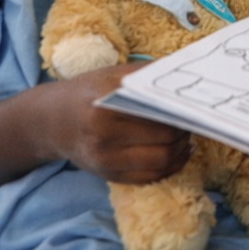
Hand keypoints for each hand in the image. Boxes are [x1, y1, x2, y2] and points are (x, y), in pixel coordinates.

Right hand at [44, 63, 192, 183]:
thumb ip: (148, 74)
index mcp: (105, 109)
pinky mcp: (109, 177)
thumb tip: (185, 72)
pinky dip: (171, 166)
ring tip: (186, 135)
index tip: (195, 105)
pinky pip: (151, 177)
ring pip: (161, 161)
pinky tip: (179, 152)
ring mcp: (105, 162)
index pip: (159, 115)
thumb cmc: (89, 92)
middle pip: (164, 140)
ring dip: (181, 149)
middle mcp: (103, 139)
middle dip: (185, 130)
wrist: (53, 121)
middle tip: (192, 118)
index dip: (183, 112)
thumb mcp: (114, 75)